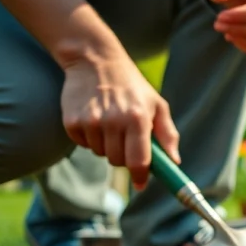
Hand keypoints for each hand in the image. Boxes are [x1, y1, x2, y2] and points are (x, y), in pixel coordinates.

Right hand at [60, 49, 179, 190]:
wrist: (95, 61)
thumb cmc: (132, 86)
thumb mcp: (157, 104)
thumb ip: (167, 134)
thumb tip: (174, 161)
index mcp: (138, 119)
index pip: (139, 160)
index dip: (141, 176)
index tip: (141, 184)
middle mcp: (114, 121)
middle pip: (118, 161)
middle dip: (125, 157)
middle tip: (126, 138)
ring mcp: (91, 122)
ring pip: (101, 154)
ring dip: (107, 146)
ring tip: (110, 123)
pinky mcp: (71, 121)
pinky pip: (83, 144)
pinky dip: (90, 138)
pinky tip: (95, 119)